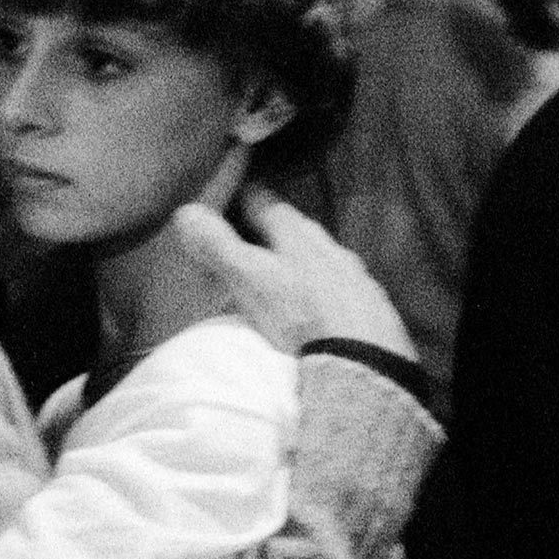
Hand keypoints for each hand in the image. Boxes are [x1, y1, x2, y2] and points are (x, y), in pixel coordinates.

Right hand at [170, 184, 410, 357]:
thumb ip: (219, 246)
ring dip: (305, 267)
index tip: (234, 198)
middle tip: (256, 242)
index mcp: (297, 234)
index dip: (246, 199)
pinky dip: (329, 297)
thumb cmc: (299, 315)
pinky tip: (322, 314)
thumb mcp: (249, 279)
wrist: (363, 360)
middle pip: (299, 232)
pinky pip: (345, 293)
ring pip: (324, 261)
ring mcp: (356, 278)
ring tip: (287, 281)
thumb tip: (186, 212)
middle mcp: (331, 247)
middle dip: (278, 235)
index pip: (266, 203)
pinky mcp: (373, 310)